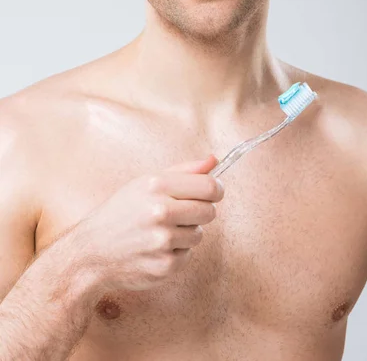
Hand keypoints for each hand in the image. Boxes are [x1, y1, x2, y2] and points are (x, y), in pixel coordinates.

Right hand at [78, 155, 223, 291]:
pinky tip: (154, 248)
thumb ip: (183, 171)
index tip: (213, 192)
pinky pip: (187, 255)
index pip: (209, 186)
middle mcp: (160, 212)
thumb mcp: (146, 183)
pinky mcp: (164, 266)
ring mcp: (163, 241)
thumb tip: (214, 160)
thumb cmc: (121, 212)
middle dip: (200, 211)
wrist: (91, 252)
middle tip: (181, 213)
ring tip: (160, 231)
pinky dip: (175, 253)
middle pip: (209, 211)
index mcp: (156, 186)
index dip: (216, 189)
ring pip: (198, 234)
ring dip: (185, 233)